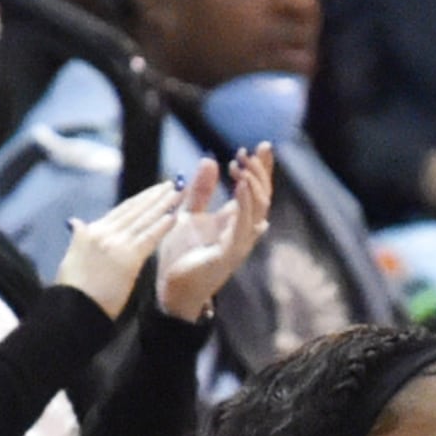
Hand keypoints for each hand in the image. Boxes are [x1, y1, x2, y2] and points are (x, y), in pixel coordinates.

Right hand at [52, 177, 183, 316]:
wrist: (72, 308)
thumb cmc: (71, 290)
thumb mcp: (71, 257)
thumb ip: (79, 237)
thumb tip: (75, 222)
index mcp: (91, 232)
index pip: (121, 211)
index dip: (140, 200)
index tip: (153, 191)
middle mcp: (104, 232)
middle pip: (135, 210)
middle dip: (155, 196)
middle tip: (172, 185)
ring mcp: (117, 244)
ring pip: (145, 219)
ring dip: (163, 204)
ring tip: (178, 192)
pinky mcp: (129, 259)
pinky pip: (149, 237)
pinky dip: (163, 225)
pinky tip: (174, 215)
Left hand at [150, 148, 274, 322]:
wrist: (171, 289)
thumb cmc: (180, 256)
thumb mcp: (187, 214)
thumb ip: (200, 190)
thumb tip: (210, 160)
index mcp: (234, 221)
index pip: (257, 191)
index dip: (262, 169)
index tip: (260, 146)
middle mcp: (242, 231)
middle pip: (264, 197)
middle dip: (260, 171)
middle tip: (247, 151)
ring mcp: (239, 243)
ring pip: (260, 209)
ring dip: (254, 183)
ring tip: (242, 163)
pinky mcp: (230, 253)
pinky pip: (244, 225)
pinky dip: (246, 203)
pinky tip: (241, 184)